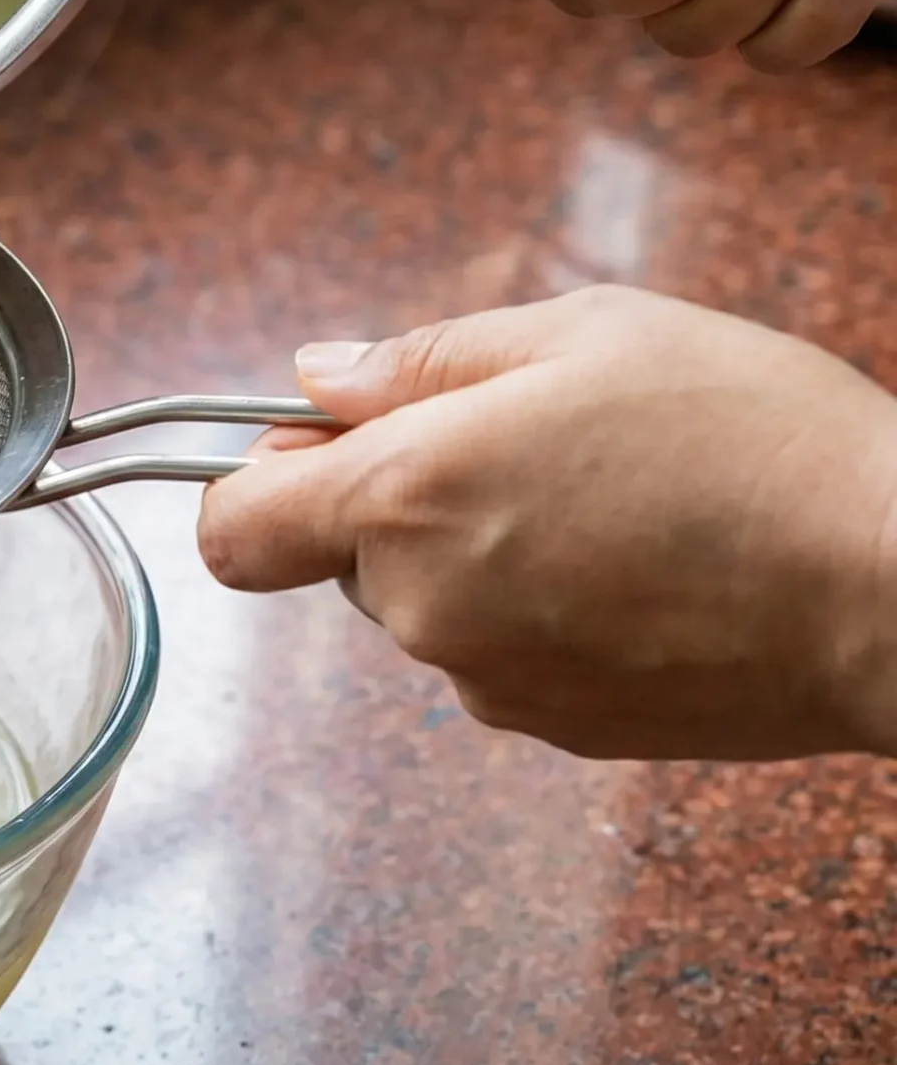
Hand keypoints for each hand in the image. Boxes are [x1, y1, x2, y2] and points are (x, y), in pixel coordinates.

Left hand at [197, 285, 896, 761]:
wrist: (895, 587)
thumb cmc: (750, 438)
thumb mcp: (582, 335)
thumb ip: (423, 360)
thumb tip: (316, 380)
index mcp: (403, 501)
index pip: (234, 529)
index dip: (262, 478)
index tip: (326, 438)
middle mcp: (421, 609)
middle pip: (346, 557)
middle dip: (406, 498)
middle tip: (535, 441)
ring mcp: (488, 682)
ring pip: (431, 604)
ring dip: (484, 552)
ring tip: (615, 501)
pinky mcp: (558, 729)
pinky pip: (506, 654)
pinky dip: (547, 610)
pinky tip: (647, 569)